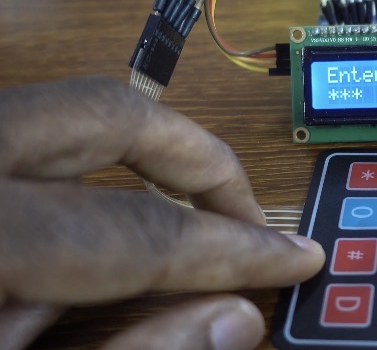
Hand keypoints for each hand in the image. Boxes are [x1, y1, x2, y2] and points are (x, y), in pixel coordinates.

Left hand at [0, 76, 324, 349]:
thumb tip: (232, 320)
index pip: (140, 227)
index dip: (232, 247)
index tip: (291, 258)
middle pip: (109, 115)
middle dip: (200, 160)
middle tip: (250, 213)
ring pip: (69, 115)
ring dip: (148, 159)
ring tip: (198, 221)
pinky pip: (26, 144)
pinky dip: (81, 182)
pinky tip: (108, 243)